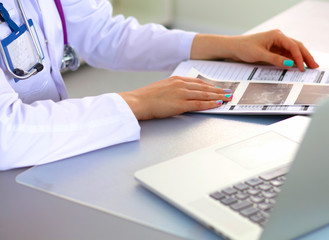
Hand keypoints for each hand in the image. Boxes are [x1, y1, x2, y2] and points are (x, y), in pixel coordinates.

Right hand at [118, 76, 232, 119]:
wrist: (138, 101)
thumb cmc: (147, 97)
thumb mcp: (162, 87)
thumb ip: (174, 88)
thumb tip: (183, 93)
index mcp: (176, 80)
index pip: (198, 82)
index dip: (210, 85)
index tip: (217, 87)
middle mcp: (181, 84)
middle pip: (204, 87)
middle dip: (218, 90)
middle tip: (228, 92)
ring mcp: (181, 94)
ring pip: (204, 95)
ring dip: (217, 96)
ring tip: (226, 98)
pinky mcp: (180, 104)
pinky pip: (199, 104)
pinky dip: (210, 104)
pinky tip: (217, 104)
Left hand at [191, 30, 318, 71]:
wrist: (233, 48)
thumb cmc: (244, 48)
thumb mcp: (260, 55)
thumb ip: (276, 60)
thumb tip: (290, 65)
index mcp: (277, 35)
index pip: (293, 46)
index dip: (300, 57)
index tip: (302, 67)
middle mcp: (278, 38)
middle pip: (297, 47)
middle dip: (306, 57)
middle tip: (314, 66)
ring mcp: (276, 43)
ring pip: (292, 51)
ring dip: (300, 59)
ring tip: (308, 67)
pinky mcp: (273, 50)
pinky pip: (285, 55)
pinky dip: (292, 61)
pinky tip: (296, 67)